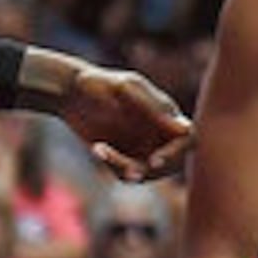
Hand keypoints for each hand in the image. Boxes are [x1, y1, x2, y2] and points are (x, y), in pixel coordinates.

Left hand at [59, 67, 188, 181]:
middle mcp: (159, 133)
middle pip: (173, 163)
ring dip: (126, 168)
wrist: (70, 92)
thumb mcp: (125, 88)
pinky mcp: (125, 158)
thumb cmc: (99, 84)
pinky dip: (113, 165)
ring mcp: (142, 147)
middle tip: (129, 171)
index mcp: (166, 113)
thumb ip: (154, 107)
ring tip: (100, 150)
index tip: (155, 161)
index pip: (187, 139)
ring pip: (148, 172)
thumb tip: (186, 130)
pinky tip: (97, 148)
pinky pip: (128, 174)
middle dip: (152, 170)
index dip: (177, 153)